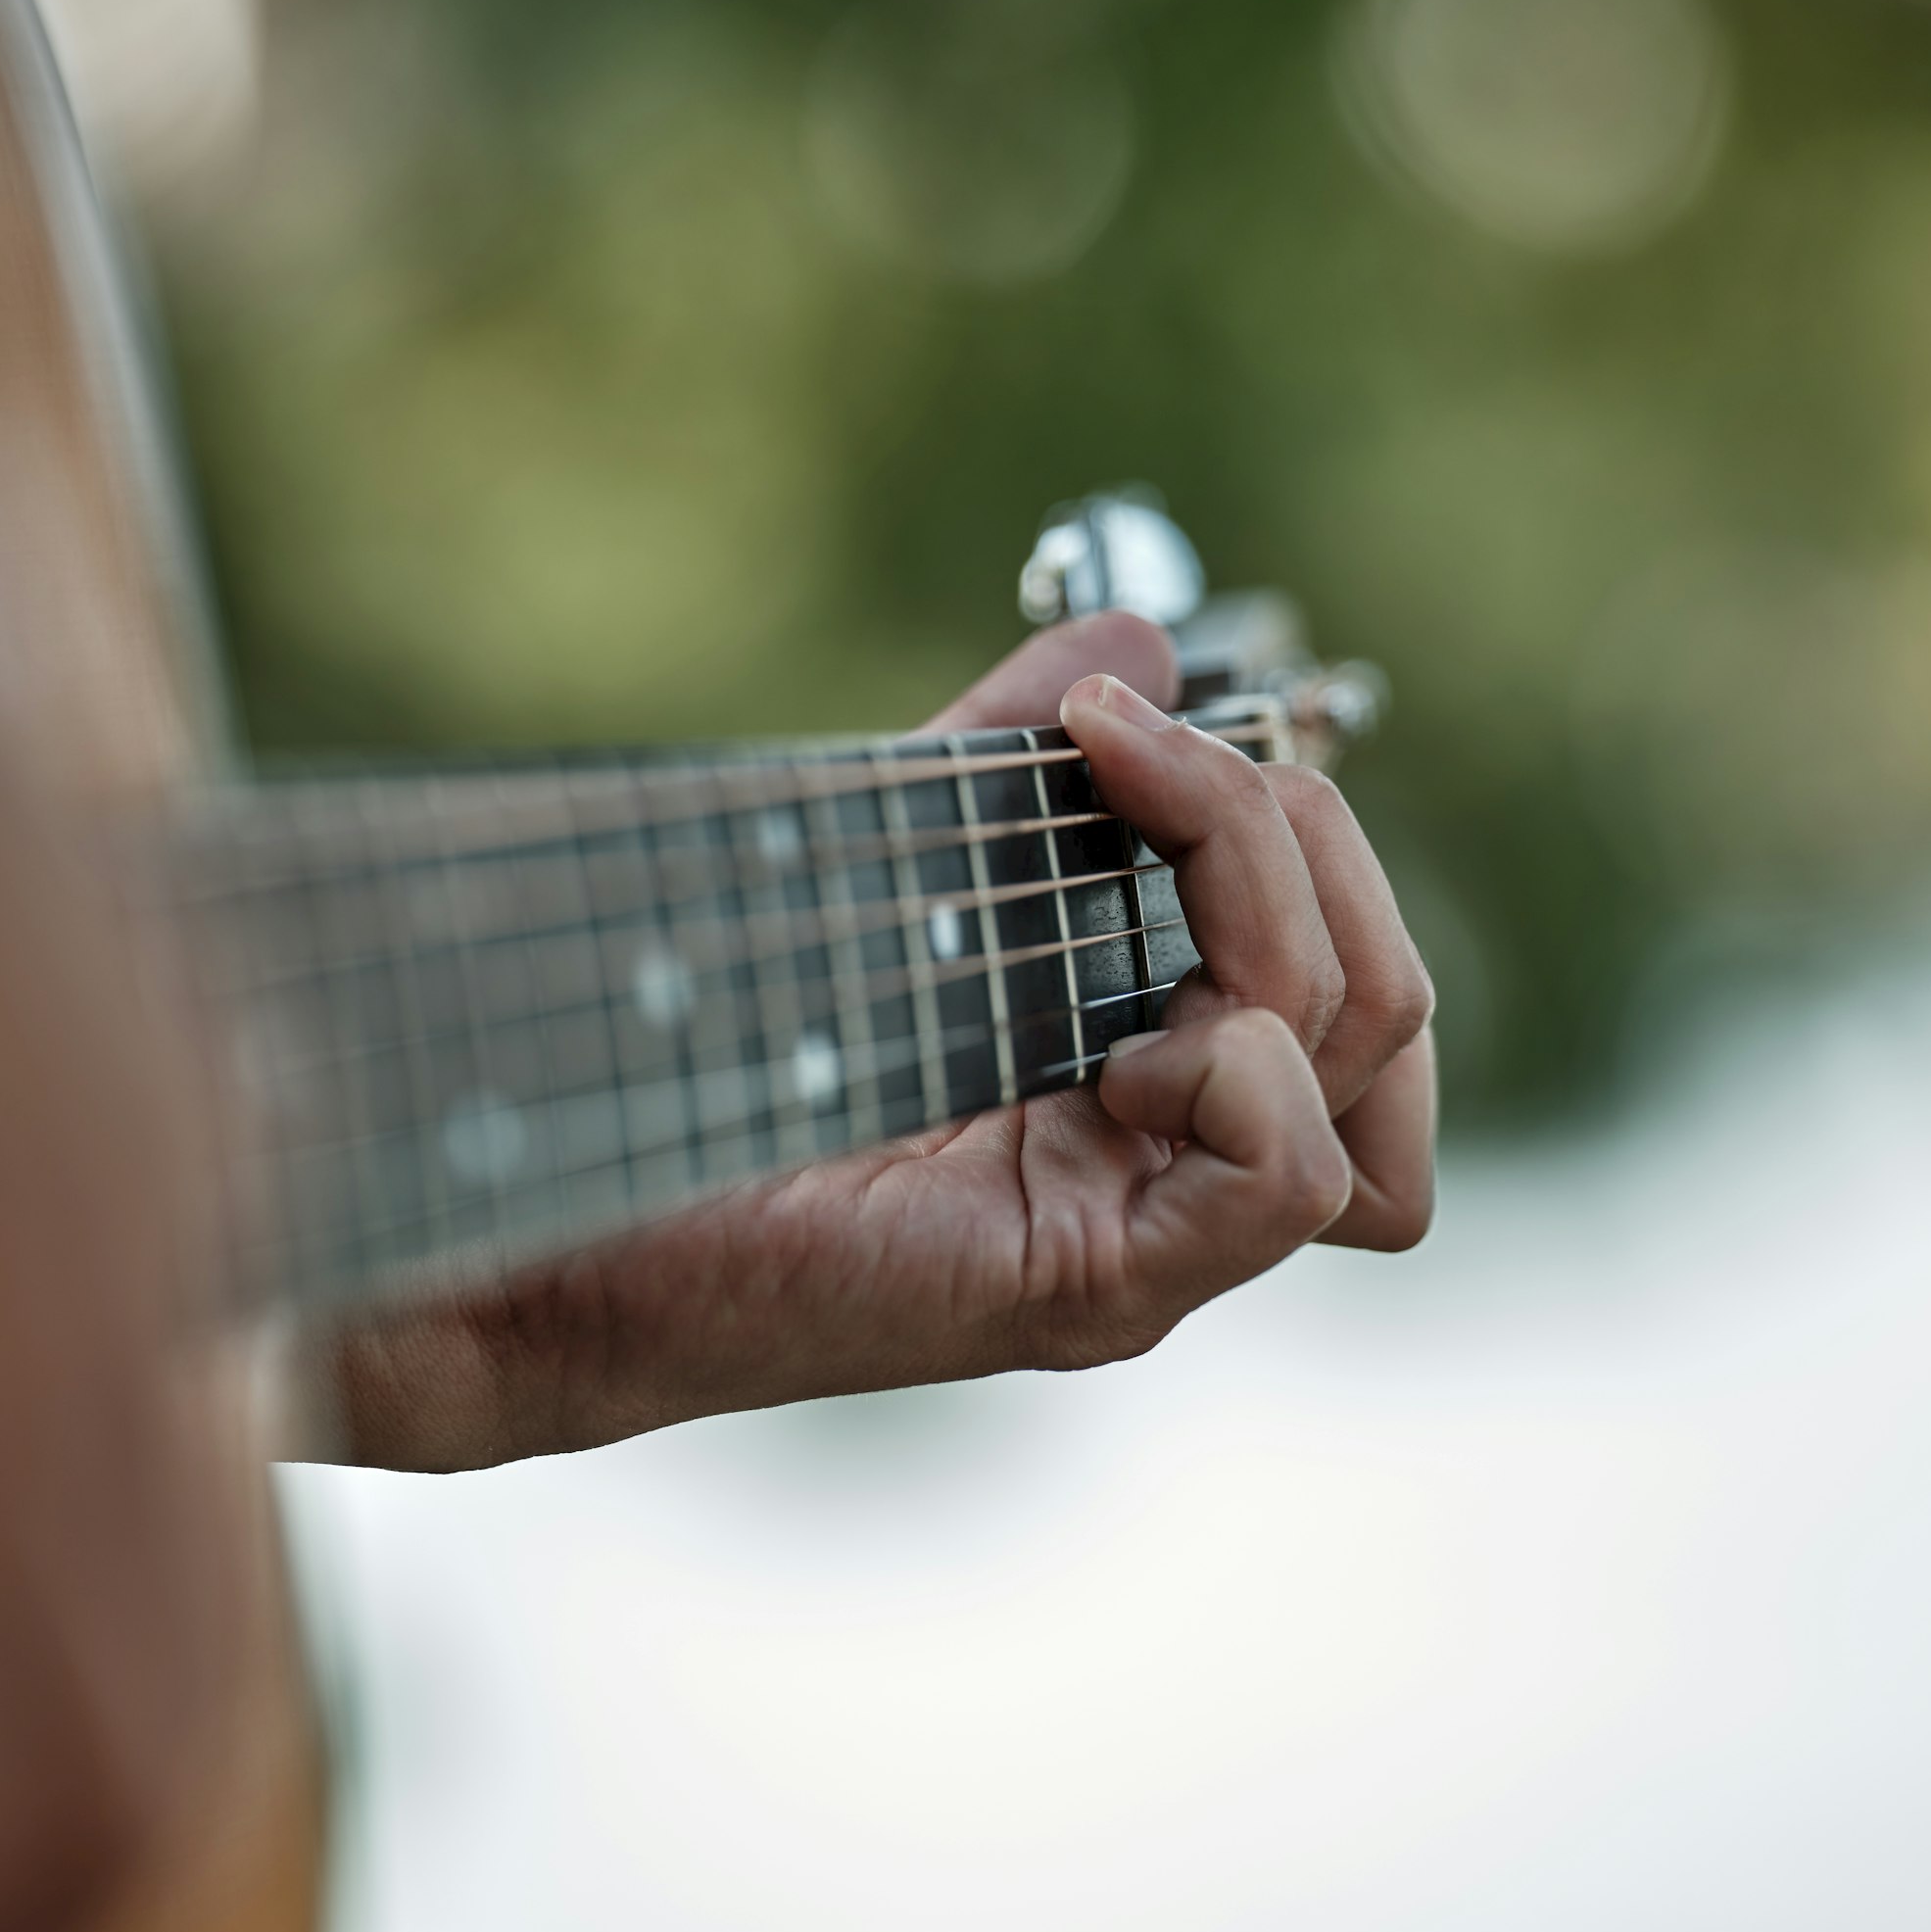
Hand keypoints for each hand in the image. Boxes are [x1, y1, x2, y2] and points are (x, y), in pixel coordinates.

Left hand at [326, 612, 1437, 1470]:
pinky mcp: (1091, 1290)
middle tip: (1136, 760)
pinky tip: (1114, 1053)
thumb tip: (1132, 641)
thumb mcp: (887, 872)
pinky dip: (1238, 1075)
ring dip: (1264, 922)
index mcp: (1143, 1083)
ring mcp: (1147, 1238)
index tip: (1126, 725)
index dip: (1295, 829)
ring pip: (1357, 1055)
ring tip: (1113, 894)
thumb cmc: (695, 1065)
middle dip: (1293, 834)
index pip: (1355, 974)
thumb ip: (1007, 769)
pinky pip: (1287, 1179)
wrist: (549, 1219)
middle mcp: (1170, 1172)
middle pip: (1381, 997)